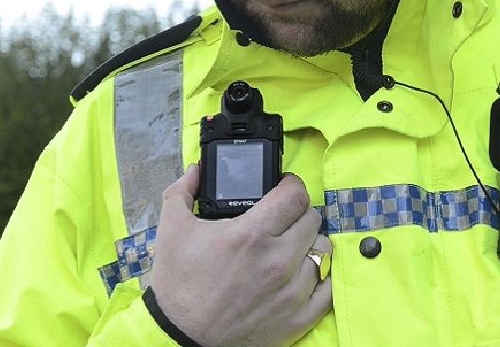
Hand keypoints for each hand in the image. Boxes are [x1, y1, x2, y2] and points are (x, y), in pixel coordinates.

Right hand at [150, 164, 331, 346]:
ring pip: (323, 251)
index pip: (295, 195)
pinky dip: (319, 277)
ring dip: (309, 244)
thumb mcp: (171, 229)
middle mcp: (277, 261)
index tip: (283, 188)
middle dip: (298, 212)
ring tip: (290, 246)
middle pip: (312, 219)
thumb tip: (196, 169)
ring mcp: (292, 292)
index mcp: (251, 234)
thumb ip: (183, 191)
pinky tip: (303, 272)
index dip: (290, 185)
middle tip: (283, 218)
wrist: (179, 336)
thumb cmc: (178, 284)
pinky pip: (328, 288)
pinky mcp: (298, 318)